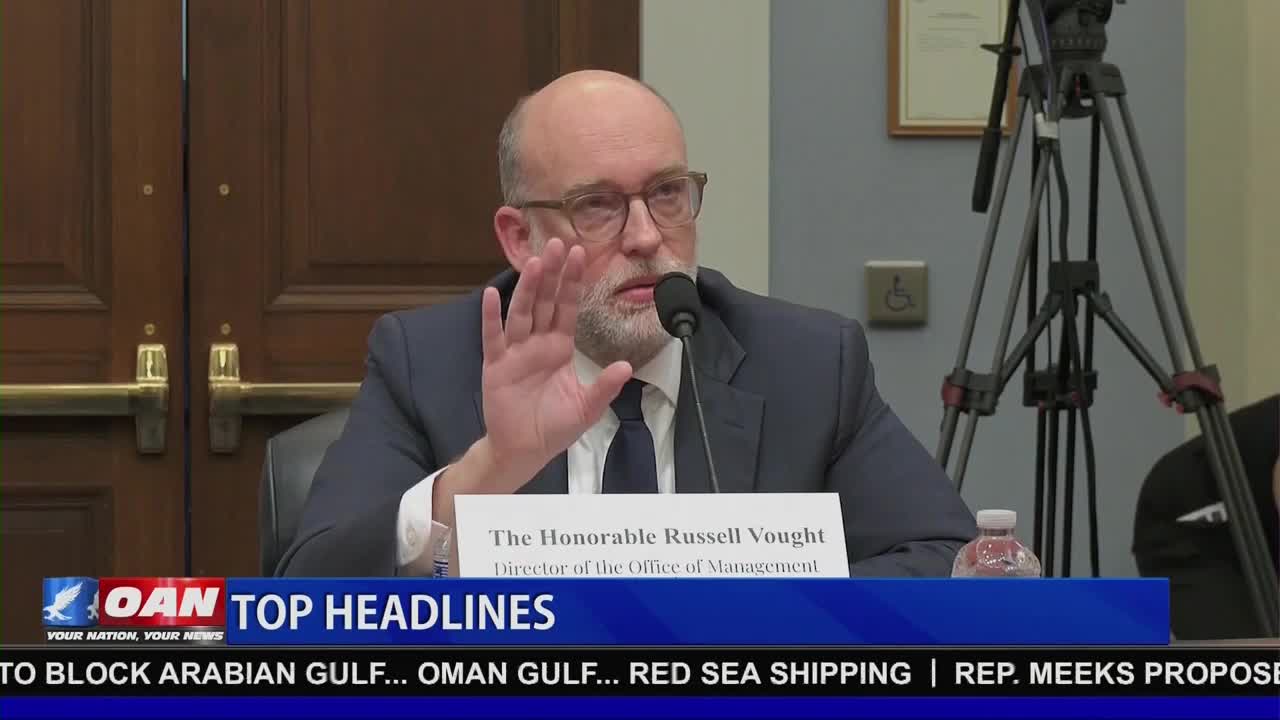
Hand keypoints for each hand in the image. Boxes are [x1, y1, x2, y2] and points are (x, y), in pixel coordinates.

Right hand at [469, 238, 631, 491]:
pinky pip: (493, 337)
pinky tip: (492, 294)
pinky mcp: (496, 365)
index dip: (573, 282)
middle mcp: (537, 343)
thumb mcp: (587, 407)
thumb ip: (604, 386)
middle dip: (552, 273)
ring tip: (534, 263)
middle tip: (557, 243)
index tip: (580, 253)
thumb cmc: (555, 426)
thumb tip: (627, 365)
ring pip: (522, 313)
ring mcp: (515, 352)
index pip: (568, 308)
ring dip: (527, 288)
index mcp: (560, 347)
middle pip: (545, 301)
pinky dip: (491, 316)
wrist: (525, 450)